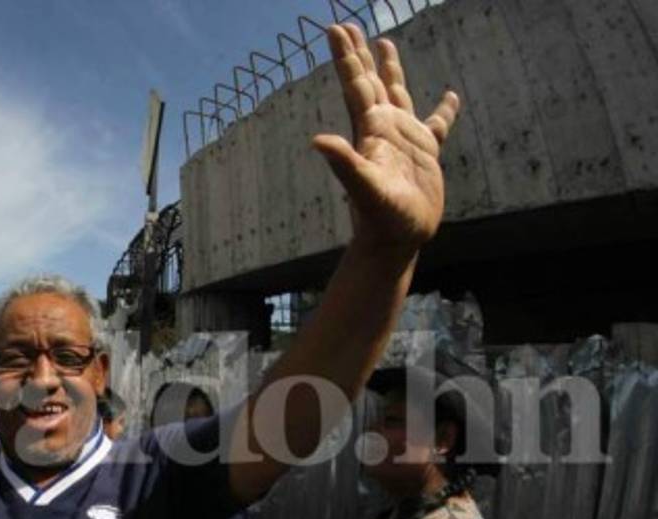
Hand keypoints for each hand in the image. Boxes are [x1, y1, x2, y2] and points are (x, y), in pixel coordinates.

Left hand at [315, 24, 459, 250]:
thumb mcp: (364, 188)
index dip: (346, 57)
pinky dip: (444, 110)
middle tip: (347, 26)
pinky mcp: (426, 154)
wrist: (397, 241)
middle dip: (359, 55)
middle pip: (369, 83)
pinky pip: (437, 125)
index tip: (335, 28)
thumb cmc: (380, 218)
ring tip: (384, 42)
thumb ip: (344, 164)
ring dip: (390, 70)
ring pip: (396, 94)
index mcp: (370, 131)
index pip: (355, 86)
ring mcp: (405, 140)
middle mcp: (384, 129)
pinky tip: (451, 97)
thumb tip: (318, 141)